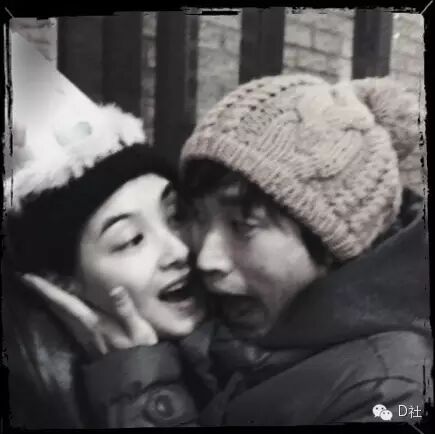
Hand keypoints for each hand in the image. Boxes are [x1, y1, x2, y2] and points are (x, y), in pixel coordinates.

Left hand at [21, 274, 157, 358]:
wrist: (136, 380)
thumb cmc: (141, 351)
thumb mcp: (140, 330)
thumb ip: (126, 309)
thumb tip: (115, 288)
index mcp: (95, 323)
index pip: (67, 303)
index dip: (48, 290)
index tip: (30, 278)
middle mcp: (85, 329)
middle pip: (59, 308)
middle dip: (44, 293)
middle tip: (30, 278)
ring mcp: (85, 337)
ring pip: (62, 316)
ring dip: (50, 301)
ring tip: (42, 288)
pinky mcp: (87, 343)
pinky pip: (68, 322)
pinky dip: (60, 311)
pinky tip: (60, 308)